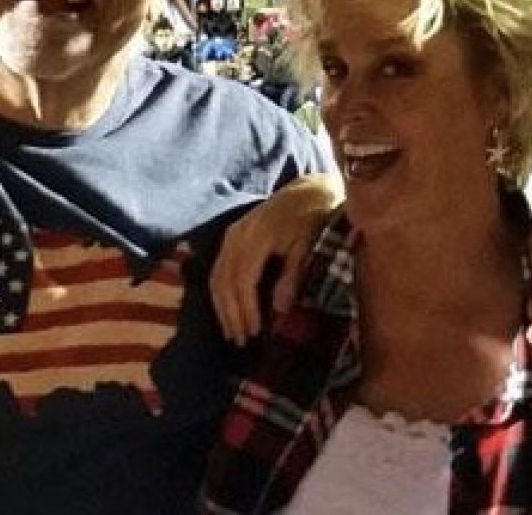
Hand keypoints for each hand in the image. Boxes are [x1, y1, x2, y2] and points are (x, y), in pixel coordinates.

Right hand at [210, 173, 342, 345]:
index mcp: (257, 236)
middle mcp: (238, 235)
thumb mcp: (309, 245)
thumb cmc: (314, 219)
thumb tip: (279, 309)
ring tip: (232, 333)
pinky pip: (218, 268)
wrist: (308, 191)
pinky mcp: (232, 236)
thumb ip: (293, 275)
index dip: (247, 308)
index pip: (244, 280)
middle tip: (240, 341)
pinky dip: (221, 293)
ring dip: (222, 307)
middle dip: (231, 313)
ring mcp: (232, 234)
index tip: (255, 332)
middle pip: (225, 281)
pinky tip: (228, 311)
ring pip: (217, 276)